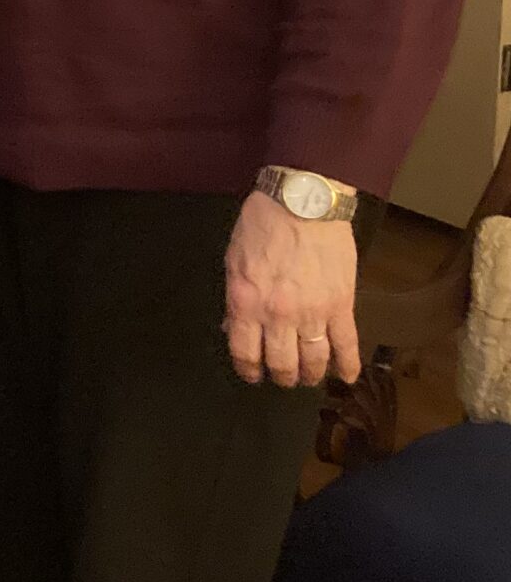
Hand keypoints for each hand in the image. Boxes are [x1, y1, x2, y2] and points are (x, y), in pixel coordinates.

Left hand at [223, 189, 361, 388]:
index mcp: (246, 303)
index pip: (245, 352)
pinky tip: (346, 377)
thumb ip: (234, 299)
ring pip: (314, 360)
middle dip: (281, 376)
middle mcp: (278, 316)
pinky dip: (348, 365)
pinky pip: (347, 344)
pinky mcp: (342, 305)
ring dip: (311, 375)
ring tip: (309, 378)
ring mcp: (313, 313)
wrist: (303, 203)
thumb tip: (233, 328)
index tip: (252, 375)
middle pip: (281, 363)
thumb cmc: (261, 225)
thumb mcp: (233, 261)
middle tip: (283, 378)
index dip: (248, 370)